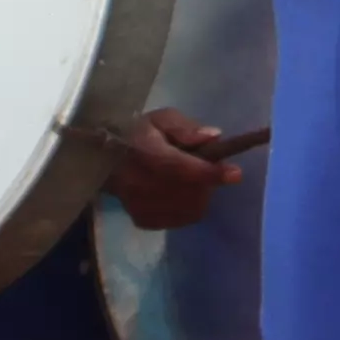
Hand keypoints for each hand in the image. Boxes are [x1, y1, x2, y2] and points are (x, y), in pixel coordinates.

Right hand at [95, 108, 248, 234]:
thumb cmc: (139, 133)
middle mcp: (140, 184)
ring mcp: (139, 206)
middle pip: (188, 193)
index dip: (210, 173)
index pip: (181, 168)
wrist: (103, 159)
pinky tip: (183, 193)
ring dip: (201, 195)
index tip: (236, 173)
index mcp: (146, 153)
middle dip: (208, 182)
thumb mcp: (162, 119)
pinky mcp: (142, 220)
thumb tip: (214, 137)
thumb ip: (186, 128)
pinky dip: (188, 208)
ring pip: (187, 210)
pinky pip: (178, 220)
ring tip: (196, 179)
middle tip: (212, 168)